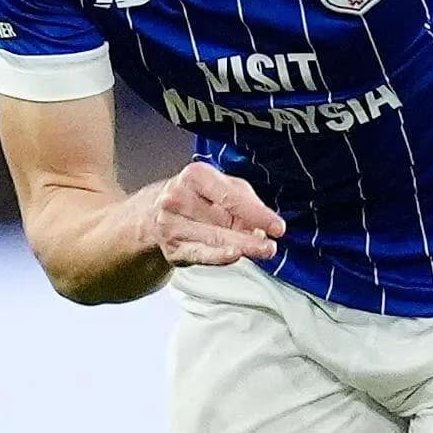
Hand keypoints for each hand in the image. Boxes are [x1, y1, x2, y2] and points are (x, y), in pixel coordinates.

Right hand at [143, 160, 285, 266]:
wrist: (155, 213)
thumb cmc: (197, 197)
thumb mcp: (222, 187)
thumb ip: (246, 201)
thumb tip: (265, 224)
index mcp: (195, 176)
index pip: (229, 196)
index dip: (256, 213)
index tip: (277, 226)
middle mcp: (178, 198)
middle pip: (222, 220)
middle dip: (250, 235)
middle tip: (271, 245)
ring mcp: (171, 224)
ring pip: (213, 238)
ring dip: (241, 246)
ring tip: (263, 251)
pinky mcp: (172, 248)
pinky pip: (199, 253)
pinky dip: (217, 256)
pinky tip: (233, 255)